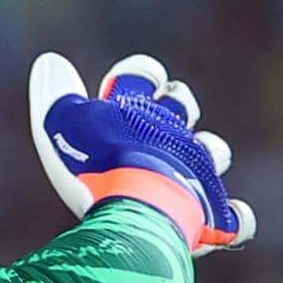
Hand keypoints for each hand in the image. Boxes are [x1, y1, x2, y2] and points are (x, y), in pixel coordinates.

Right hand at [28, 52, 253, 253]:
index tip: (123, 85)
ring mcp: (195, 173)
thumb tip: (50, 60)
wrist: (137, 211)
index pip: (139, 75)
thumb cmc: (95, 167)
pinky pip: (233, 219)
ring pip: (212, 152)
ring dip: (207, 154)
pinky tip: (225, 221)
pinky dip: (231, 219)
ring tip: (189, 171)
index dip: (137, 73)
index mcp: (136, 113)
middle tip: (162, 113)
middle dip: (176, 104)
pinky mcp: (211, 215)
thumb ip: (54, 94)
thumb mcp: (60, 127)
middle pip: (180, 106)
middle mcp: (172, 137)